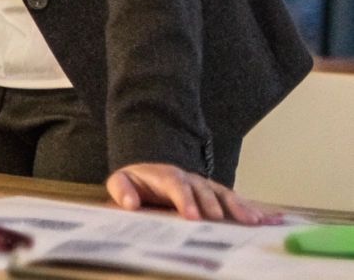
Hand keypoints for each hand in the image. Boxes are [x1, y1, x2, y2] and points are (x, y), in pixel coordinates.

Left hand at [105, 163, 278, 224]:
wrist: (150, 173)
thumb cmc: (137, 183)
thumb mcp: (122, 182)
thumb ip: (122, 190)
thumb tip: (130, 203)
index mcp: (166, 176)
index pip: (176, 185)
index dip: (185, 200)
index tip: (191, 217)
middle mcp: (190, 178)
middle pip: (204, 190)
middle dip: (214, 205)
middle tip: (221, 221)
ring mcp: (206, 185)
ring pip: (225, 194)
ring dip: (240, 207)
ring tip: (254, 221)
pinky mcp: (218, 194)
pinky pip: (238, 200)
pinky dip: (255, 209)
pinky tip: (272, 219)